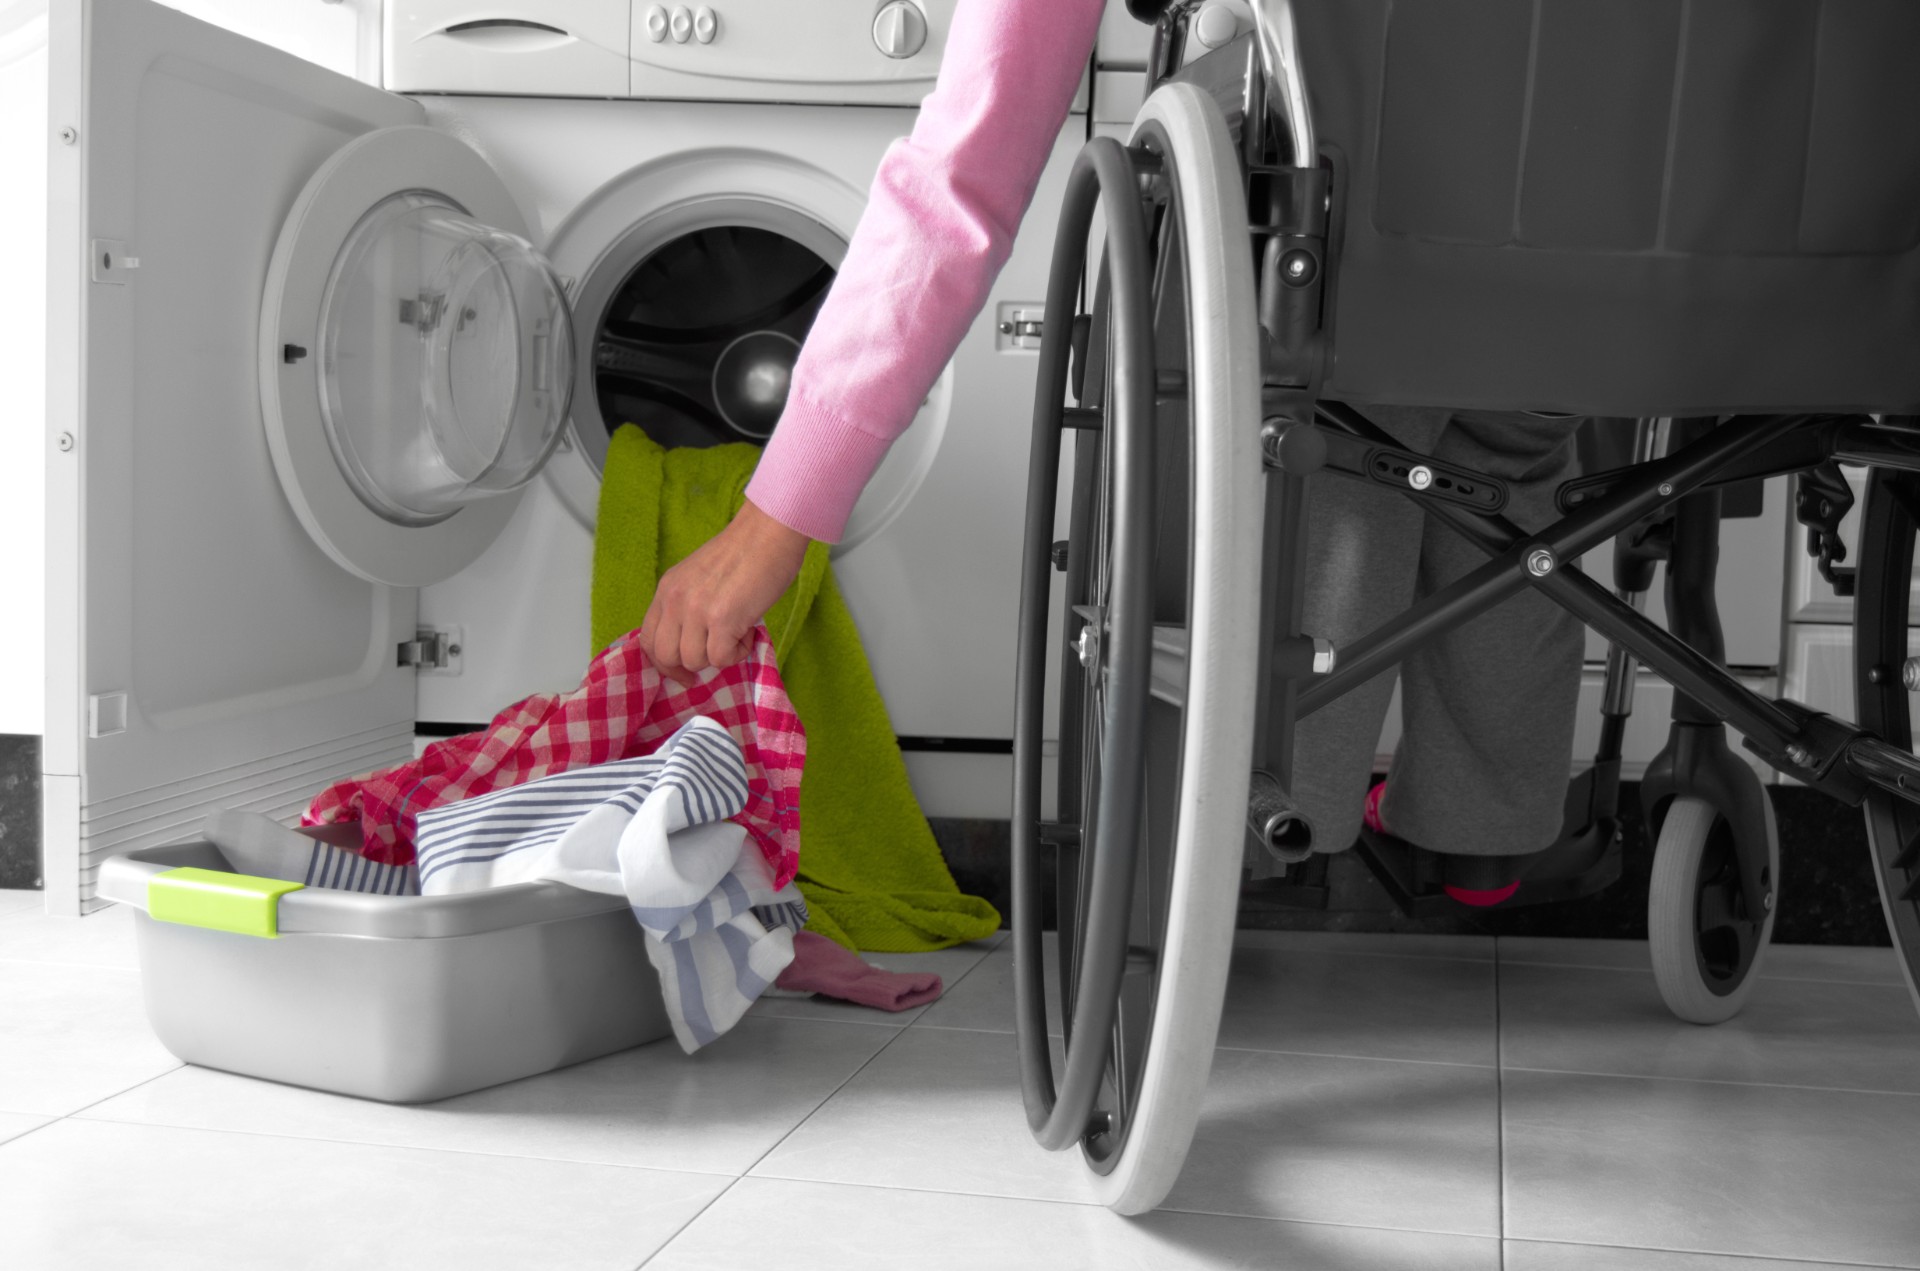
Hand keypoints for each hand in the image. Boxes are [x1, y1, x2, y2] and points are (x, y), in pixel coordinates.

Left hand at [639, 499, 811, 684]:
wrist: (768, 532)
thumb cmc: (743, 553)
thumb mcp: (697, 577)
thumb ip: (687, 605)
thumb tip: (691, 641)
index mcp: (666, 589)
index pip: (648, 640)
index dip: (663, 663)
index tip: (683, 671)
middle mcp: (675, 600)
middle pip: (666, 656)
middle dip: (690, 666)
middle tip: (715, 657)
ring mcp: (696, 610)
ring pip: (694, 660)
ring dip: (719, 656)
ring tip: (738, 633)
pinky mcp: (722, 619)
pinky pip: (720, 658)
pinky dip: (738, 653)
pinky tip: (749, 632)